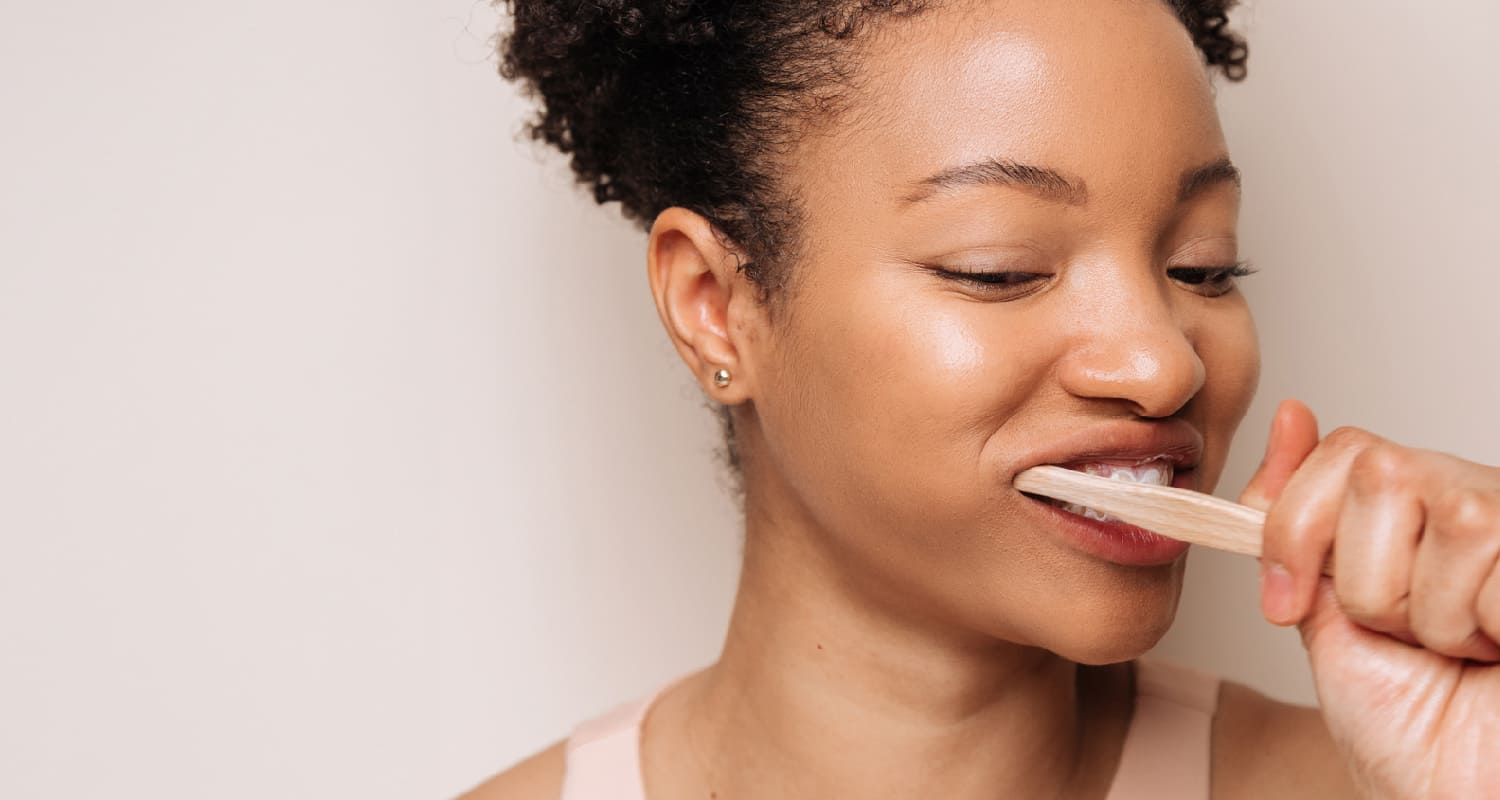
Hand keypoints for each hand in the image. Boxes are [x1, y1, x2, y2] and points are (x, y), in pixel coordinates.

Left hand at [1240, 399, 1499, 799]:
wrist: (1459, 795)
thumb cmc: (1411, 725)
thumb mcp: (1324, 615)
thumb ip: (1298, 526)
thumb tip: (1292, 417)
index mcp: (1415, 511)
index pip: (1346, 449)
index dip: (1298, 525)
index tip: (1288, 600)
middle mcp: (1475, 503)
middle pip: (1379, 473)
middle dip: (1366, 577)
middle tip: (1403, 634)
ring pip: (1444, 517)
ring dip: (1428, 611)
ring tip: (1463, 650)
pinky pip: (1492, 556)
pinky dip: (1481, 624)